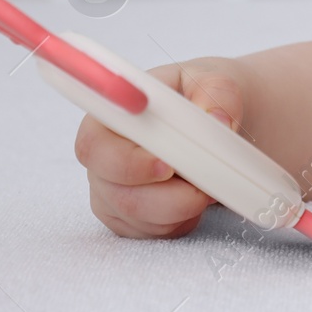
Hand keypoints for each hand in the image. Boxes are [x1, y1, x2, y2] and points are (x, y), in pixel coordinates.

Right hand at [74, 58, 245, 238]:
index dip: (127, 163)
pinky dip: (184, 219)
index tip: (168, 167)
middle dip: (167, 196)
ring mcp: (113, 192)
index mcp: (109, 119)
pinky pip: (155, 232)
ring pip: (140, 217)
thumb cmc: (201, 93)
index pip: (94, 147)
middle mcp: (103, 159)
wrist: (213, 115)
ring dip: (183, 207)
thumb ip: (217, 94)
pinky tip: (200, 196)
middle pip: (117, 194)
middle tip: (205, 185)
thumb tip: (217, 121)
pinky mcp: (132, 218)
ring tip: (212, 183)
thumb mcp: (213, 79)